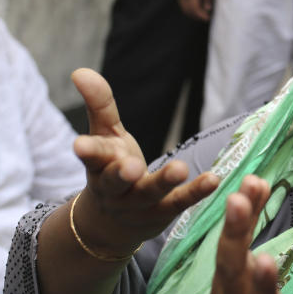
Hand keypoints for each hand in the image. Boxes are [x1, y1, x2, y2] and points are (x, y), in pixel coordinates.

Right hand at [69, 68, 218, 255]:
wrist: (111, 223)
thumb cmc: (110, 166)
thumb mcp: (105, 135)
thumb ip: (99, 104)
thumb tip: (79, 71)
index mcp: (98, 165)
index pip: (92, 156)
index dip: (87, 150)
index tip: (79, 145)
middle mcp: (113, 189)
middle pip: (115, 182)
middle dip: (121, 174)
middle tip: (131, 166)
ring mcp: (137, 204)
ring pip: (149, 193)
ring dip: (164, 181)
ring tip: (179, 168)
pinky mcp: (161, 213)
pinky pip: (179, 202)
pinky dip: (196, 192)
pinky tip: (213, 179)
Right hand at [178, 0, 214, 20]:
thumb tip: (207, 8)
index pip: (194, 10)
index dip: (201, 16)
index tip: (208, 18)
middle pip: (187, 10)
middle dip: (196, 16)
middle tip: (205, 17)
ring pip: (183, 6)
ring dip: (191, 12)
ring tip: (201, 13)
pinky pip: (181, 1)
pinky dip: (187, 6)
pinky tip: (195, 5)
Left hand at [205, 176, 292, 293]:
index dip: (260, 283)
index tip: (264, 259)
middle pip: (231, 264)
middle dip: (235, 232)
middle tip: (237, 200)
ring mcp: (224, 282)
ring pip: (227, 246)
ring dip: (237, 214)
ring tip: (251, 181)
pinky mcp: (223, 268)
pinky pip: (231, 237)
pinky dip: (241, 213)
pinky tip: (252, 183)